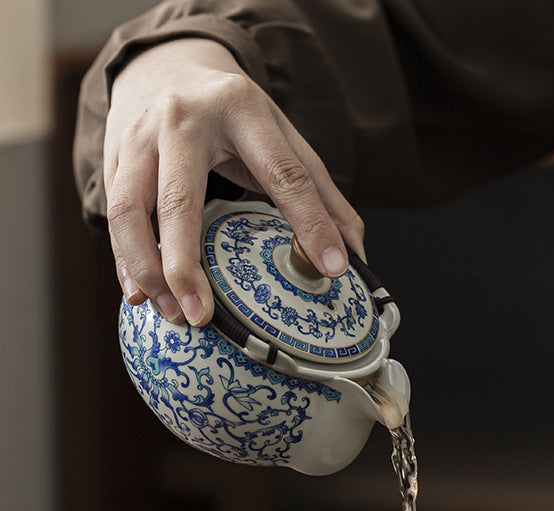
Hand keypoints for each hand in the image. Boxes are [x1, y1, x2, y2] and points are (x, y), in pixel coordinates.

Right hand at [104, 37, 363, 324]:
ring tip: (172, 314)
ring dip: (145, 269)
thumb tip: (355, 255)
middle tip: (199, 314)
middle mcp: (182, 119)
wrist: (168, 65)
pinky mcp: (112, 156)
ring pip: (127, 209)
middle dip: (185, 261)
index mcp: (241, 109)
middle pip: (178, 197)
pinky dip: (124, 260)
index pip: (283, 173)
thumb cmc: (235, 115)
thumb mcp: (284, 138)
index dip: (311, 223)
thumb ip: (322, 195)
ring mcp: (138, 136)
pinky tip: (141, 296)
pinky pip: (112, 214)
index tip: (332, 270)